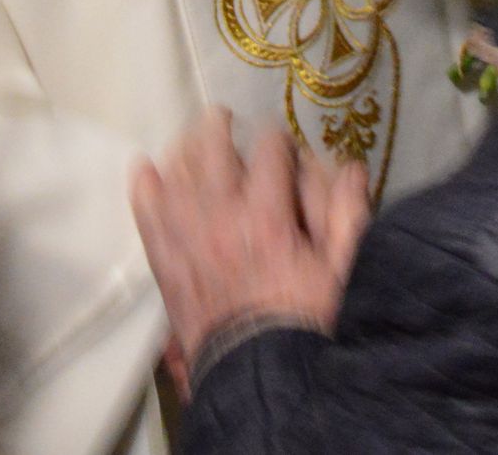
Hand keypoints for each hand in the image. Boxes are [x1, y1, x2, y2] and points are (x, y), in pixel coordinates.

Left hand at [130, 110, 370, 381]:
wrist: (261, 377)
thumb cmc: (307, 323)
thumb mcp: (343, 271)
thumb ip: (349, 215)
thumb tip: (352, 167)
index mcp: (269, 216)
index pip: (270, 150)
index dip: (278, 140)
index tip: (282, 147)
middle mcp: (222, 217)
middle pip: (213, 148)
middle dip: (221, 127)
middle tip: (226, 120)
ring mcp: (188, 239)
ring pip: (176, 173)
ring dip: (184, 149)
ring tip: (192, 139)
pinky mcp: (166, 264)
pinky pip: (146, 214)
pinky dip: (145, 188)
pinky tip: (145, 169)